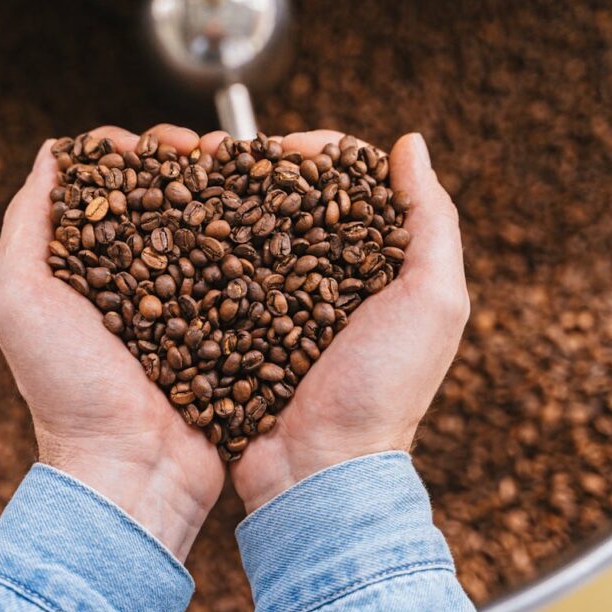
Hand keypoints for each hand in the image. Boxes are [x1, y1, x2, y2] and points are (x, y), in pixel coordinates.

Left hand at [0, 125, 224, 560]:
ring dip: (224, 192)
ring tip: (243, 171)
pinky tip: (270, 216)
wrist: (130, 466)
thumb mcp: (18, 300)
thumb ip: (26, 224)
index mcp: (84, 265)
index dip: (134, 152)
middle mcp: (134, 277)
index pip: (109, 186)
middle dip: (186, 163)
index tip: (159, 144)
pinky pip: (240, 271)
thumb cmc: (66, 388)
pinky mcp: (222, 326)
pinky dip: (253, 238)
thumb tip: (53, 153)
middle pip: (163, 198)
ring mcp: (181, 301)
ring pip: (205, 227)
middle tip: (209, 150)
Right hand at [226, 131, 469, 512]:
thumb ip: (432, 220)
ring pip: (251, 232)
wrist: (319, 468)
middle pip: (295, 202)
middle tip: (224, 152)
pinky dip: (201, 245)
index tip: (290, 144)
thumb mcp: (434, 302)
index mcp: (381, 265)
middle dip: (261, 170)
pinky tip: (177, 223)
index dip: (324, 154)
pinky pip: (220, 275)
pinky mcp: (240, 326)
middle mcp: (330, 278)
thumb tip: (410, 143)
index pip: (352, 186)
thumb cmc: (384, 389)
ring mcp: (280, 303)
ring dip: (223, 200)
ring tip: (193, 176)